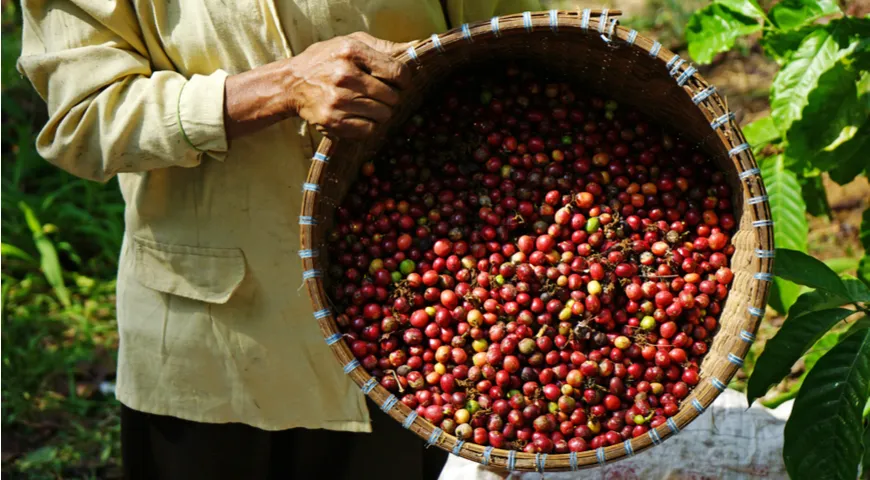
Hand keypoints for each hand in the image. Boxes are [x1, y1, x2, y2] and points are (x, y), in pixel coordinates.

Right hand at [224, 32, 412, 139]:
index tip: (398, 83)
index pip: (396, 73)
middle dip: (390, 97)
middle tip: (378, 95)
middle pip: (392, 97)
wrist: (291, 83)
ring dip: (379, 112)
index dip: (403, 81)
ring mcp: (338, 101)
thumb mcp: (351, 43)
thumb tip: (414, 48)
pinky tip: (358, 115)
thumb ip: (383, 47)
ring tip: (366, 104)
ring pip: (383, 115)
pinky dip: (368, 125)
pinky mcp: (332, 122)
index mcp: (351, 52)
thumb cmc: (326, 60)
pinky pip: (368, 130)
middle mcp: (344, 76)